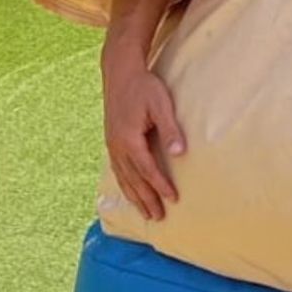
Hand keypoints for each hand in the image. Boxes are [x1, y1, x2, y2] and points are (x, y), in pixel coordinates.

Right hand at [103, 63, 185, 221]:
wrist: (121, 73)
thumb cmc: (144, 87)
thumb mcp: (161, 105)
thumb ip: (170, 129)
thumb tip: (180, 153)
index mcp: (129, 139)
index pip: (147, 169)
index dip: (160, 185)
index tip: (173, 199)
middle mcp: (118, 146)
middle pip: (133, 180)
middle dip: (147, 199)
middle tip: (158, 218)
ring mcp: (112, 145)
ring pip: (124, 178)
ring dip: (135, 197)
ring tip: (146, 213)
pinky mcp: (111, 142)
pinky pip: (118, 170)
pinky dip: (125, 184)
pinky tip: (130, 192)